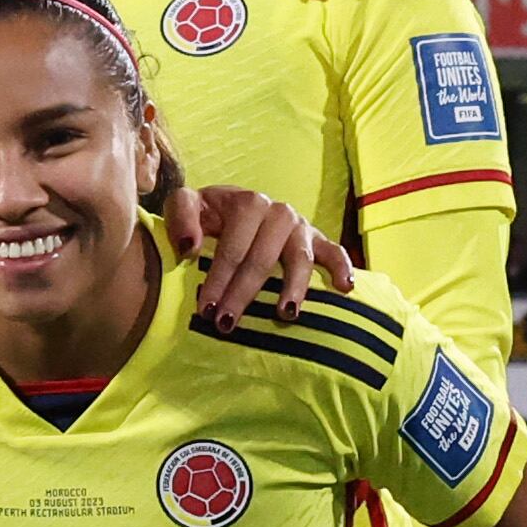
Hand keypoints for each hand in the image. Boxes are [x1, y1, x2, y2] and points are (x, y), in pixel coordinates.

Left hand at [173, 184, 356, 324]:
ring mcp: (299, 226)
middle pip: (262, 258)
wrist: (228, 207)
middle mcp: (277, 212)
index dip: (218, 278)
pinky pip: (334, 251)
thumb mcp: (186, 205)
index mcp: (247, 203)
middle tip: (226, 323)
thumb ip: (181, 217)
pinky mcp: (316, 239)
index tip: (205, 308)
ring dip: (293, 288)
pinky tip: (345, 288)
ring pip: (299, 259)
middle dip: (243, 293)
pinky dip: (342, 267)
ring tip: (284, 315)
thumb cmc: (206, 213)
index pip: (233, 247)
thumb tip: (190, 247)